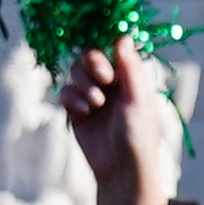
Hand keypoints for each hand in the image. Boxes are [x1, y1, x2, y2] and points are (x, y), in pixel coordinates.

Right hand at [59, 46, 184, 204]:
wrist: (120, 168)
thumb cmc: (138, 134)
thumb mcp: (138, 98)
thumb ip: (130, 67)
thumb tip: (123, 36)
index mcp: (131, 77)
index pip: (113, 49)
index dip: (106, 48)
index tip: (109, 54)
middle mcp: (112, 83)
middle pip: (90, 56)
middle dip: (93, 64)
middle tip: (104, 79)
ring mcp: (93, 96)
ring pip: (75, 72)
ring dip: (83, 84)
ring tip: (96, 103)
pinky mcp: (76, 110)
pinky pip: (64, 92)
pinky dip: (71, 98)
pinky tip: (84, 112)